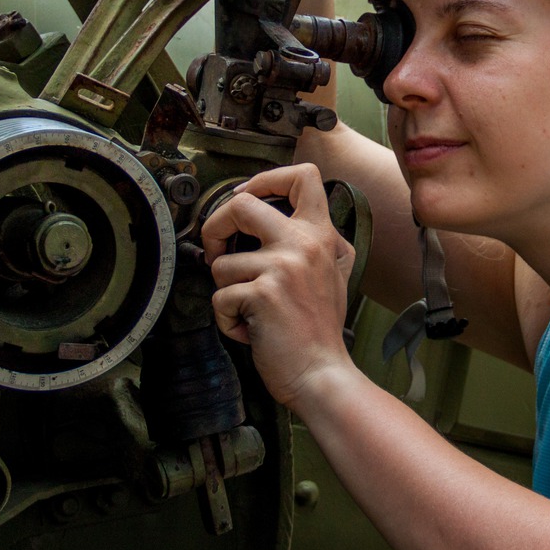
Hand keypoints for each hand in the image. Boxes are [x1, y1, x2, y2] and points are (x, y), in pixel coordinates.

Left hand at [203, 163, 357, 407]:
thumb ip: (316, 241)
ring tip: (250, 312)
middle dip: (215, 226)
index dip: (265, 179)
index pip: (303, 176)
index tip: (248, 196)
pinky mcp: (262, 293)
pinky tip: (251, 330)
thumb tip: (281, 215)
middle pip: (242, 203)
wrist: (322, 373)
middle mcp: (304, 243)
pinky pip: (220, 298)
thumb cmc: (320, 329)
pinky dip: (227, 320)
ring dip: (226, 292)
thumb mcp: (334, 272)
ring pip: (221, 263)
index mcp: (322, 235)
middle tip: (217, 250)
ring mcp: (283, 267)